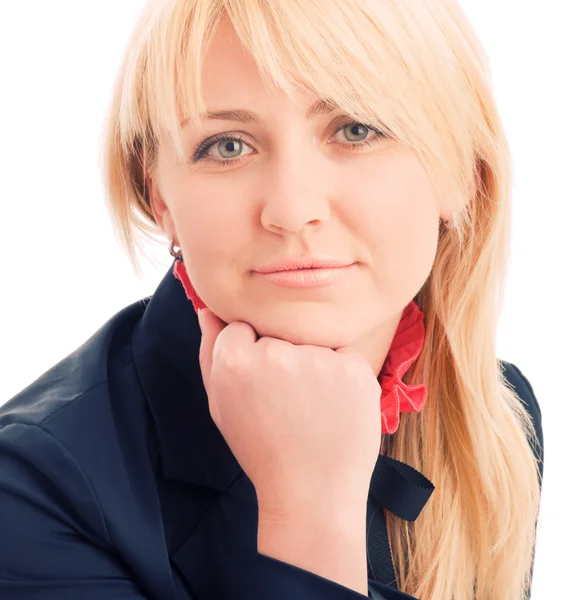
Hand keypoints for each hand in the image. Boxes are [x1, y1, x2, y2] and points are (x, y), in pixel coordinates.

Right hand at [197, 308, 381, 514]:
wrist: (312, 493)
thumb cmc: (262, 450)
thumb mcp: (221, 406)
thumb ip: (210, 353)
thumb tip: (208, 311)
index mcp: (234, 362)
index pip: (241, 326)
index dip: (250, 354)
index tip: (259, 384)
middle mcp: (276, 354)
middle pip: (276, 331)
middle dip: (280, 356)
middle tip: (286, 400)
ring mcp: (318, 360)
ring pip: (310, 340)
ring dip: (311, 363)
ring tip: (311, 406)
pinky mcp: (354, 368)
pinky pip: (343, 353)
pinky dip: (340, 373)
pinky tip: (333, 405)